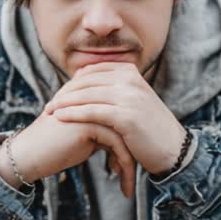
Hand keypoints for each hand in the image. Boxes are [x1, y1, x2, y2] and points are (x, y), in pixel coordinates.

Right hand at [0, 101, 137, 197]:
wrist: (28, 155)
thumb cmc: (54, 149)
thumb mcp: (85, 137)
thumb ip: (104, 131)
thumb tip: (128, 142)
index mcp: (93, 99)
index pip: (125, 118)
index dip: (134, 143)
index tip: (139, 164)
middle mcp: (94, 100)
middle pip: (128, 127)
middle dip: (136, 154)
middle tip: (140, 177)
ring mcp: (92, 108)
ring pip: (126, 137)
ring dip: (131, 166)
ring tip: (130, 188)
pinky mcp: (89, 123)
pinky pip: (118, 146)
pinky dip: (124, 168)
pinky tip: (124, 188)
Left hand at [42, 62, 187, 175]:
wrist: (172, 148)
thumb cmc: (149, 128)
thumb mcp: (133, 100)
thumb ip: (112, 88)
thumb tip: (83, 78)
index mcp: (131, 72)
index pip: (93, 71)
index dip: (73, 82)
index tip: (58, 94)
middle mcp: (130, 80)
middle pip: (87, 82)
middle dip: (65, 92)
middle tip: (48, 104)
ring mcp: (129, 96)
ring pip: (86, 95)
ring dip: (63, 103)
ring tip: (48, 111)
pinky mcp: (125, 115)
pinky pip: (91, 112)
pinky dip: (72, 114)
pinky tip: (59, 118)